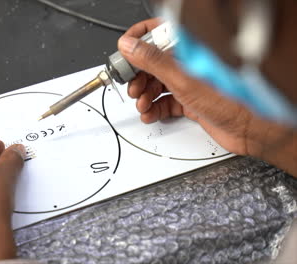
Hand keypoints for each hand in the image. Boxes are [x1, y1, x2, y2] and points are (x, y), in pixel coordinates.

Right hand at [117, 18, 296, 174]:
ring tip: (142, 104)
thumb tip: (130, 46)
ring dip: (144, 95)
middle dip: (138, 75)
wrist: (249, 129)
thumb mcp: (183, 79)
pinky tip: (150, 113)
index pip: (157, 32)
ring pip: (157, 83)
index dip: (138, 40)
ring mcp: (189, 82)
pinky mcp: (189, 100)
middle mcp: (188, 62)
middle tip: (132, 86)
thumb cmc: (230, 100)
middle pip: (152, 62)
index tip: (124, 52)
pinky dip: (154, 108)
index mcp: (190, 47)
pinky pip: (165, 101)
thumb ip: (153, 61)